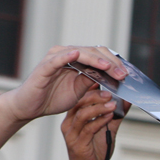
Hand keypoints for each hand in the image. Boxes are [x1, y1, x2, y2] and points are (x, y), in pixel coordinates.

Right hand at [4, 45, 126, 123]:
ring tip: (109, 67)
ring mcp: (55, 58)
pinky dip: (67, 56)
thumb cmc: (53, 97)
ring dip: (96, 60)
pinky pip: (57, 59)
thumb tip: (112, 76)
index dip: (115, 63)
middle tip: (123, 74)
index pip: (100, 55)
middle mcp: (66, 54)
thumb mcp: (80, 90)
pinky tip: (78, 55)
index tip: (128, 74)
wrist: (31, 107)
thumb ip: (92, 80)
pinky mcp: (45, 66)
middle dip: (111, 63)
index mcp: (76, 60)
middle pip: (93, 52)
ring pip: (80, 53)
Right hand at [60, 86, 128, 159]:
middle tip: (111, 92)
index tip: (106, 82)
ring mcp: (71, 133)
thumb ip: (116, 116)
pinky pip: (87, 128)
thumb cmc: (96, 153)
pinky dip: (99, 120)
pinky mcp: (77, 144)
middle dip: (96, 95)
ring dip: (98, 107)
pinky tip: (109, 116)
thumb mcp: (108, 130)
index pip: (81, 97)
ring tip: (112, 103)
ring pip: (82, 113)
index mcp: (74, 117)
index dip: (92, 89)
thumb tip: (127, 101)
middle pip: (80, 102)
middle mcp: (69, 123)